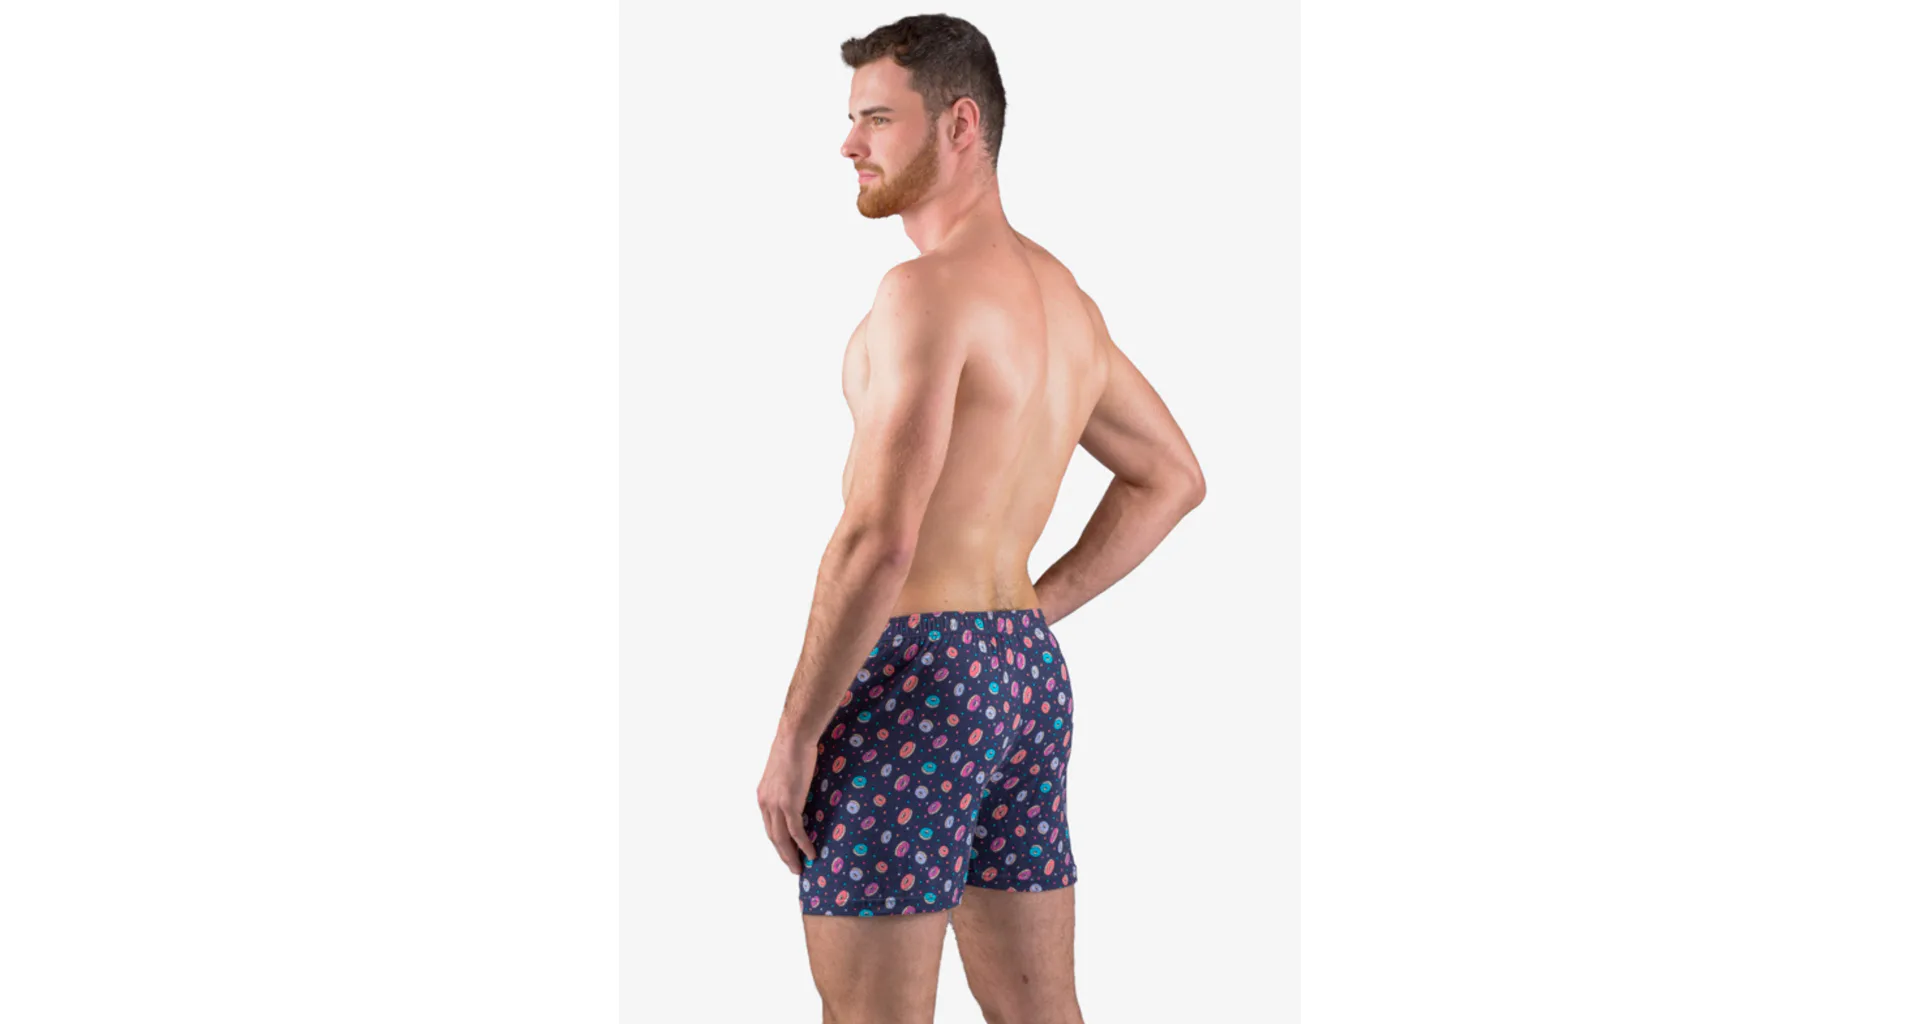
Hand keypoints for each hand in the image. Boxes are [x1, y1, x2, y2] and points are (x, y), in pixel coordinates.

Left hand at [756, 730, 821, 874]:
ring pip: (782, 839)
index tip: (787, 852)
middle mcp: (765, 803)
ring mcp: (776, 804)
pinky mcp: (789, 803)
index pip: (769, 826)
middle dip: (783, 854)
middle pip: (773, 837)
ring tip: (800, 868)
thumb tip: (799, 796)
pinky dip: (803, 845)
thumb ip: (787, 788)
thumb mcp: (785, 773)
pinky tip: (810, 854)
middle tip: (794, 868)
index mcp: (763, 796)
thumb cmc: (793, 749)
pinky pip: (796, 831)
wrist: (794, 738)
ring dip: (791, 856)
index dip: (778, 842)